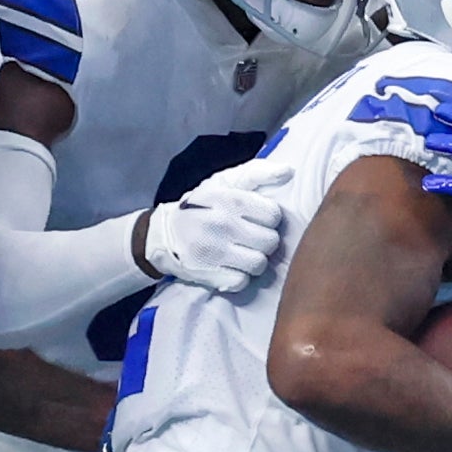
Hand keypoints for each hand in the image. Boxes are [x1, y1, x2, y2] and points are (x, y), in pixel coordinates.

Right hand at [136, 164, 286, 294]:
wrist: (162, 234)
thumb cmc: (201, 206)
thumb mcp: (224, 182)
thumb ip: (257, 173)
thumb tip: (289, 170)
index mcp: (230, 200)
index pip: (273, 215)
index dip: (268, 218)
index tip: (257, 219)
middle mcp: (223, 225)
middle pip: (270, 241)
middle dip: (263, 241)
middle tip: (250, 238)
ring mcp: (215, 252)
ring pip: (259, 264)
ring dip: (254, 261)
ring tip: (242, 253)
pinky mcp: (209, 275)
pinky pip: (242, 282)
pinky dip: (239, 277)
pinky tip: (230, 266)